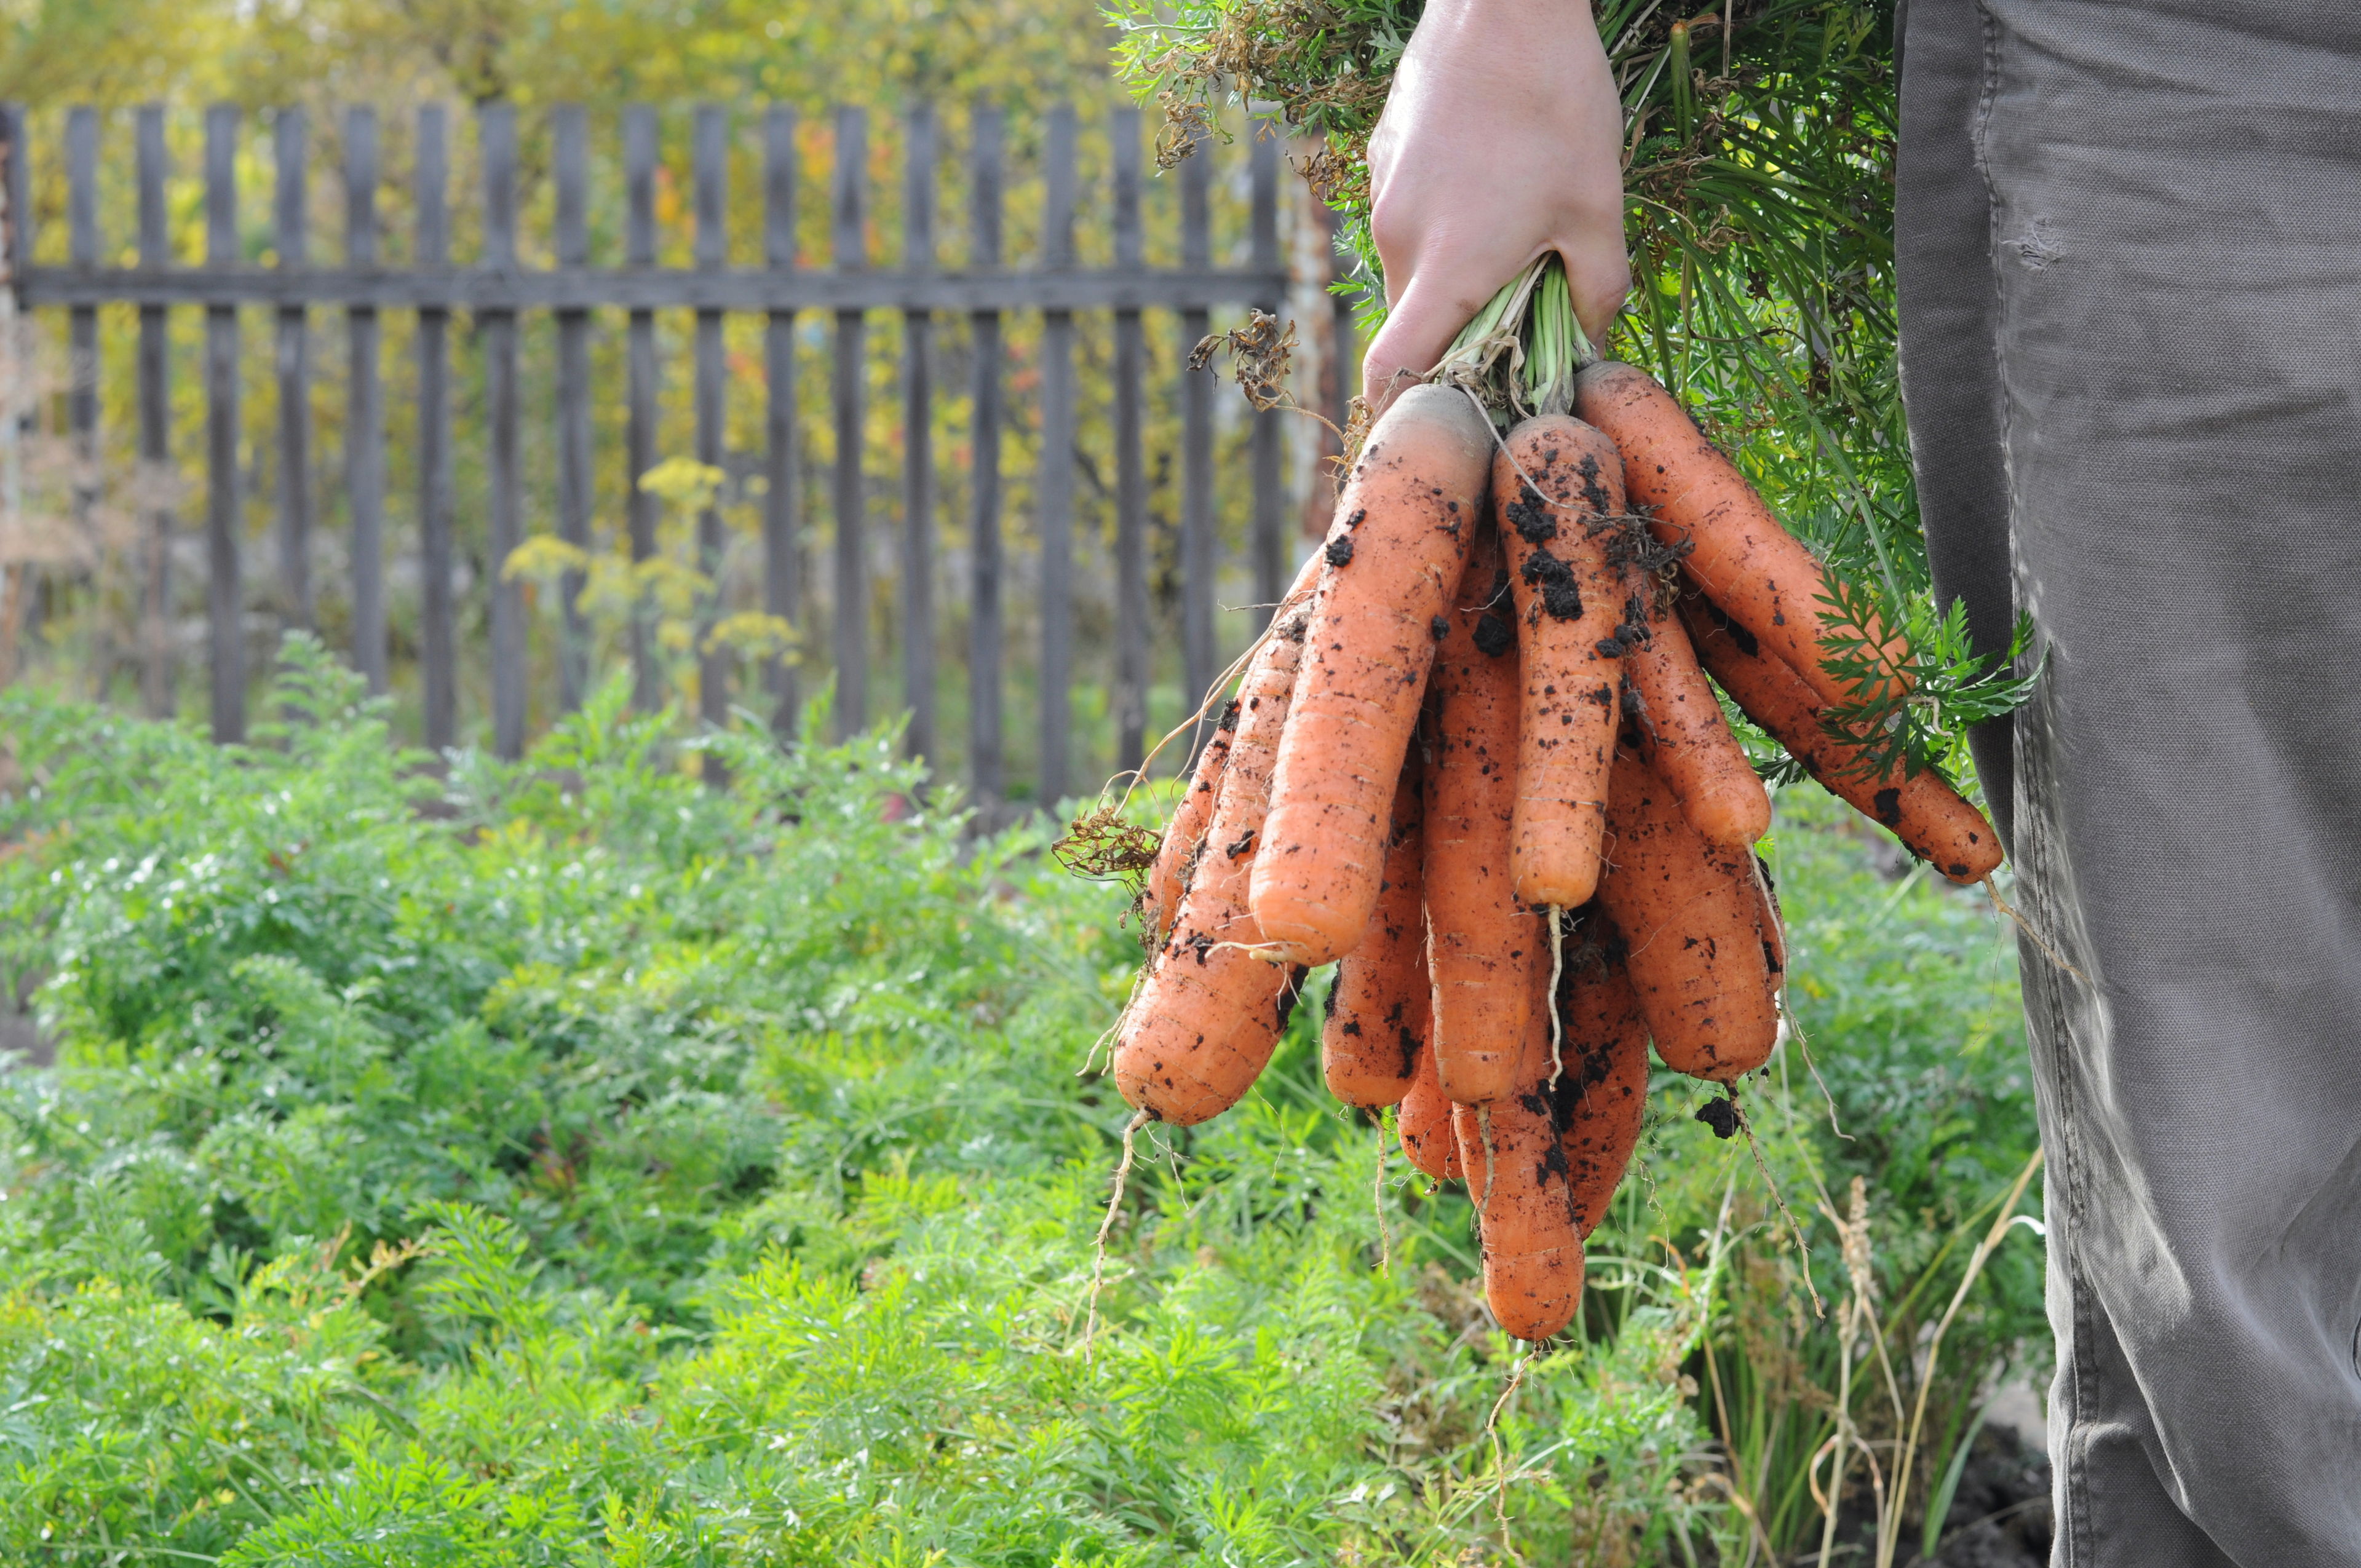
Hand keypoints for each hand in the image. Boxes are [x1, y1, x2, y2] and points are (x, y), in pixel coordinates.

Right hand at [1360, 0, 1629, 410]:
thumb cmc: (1554, 102)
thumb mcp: (1599, 206)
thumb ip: (1597, 289)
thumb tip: (1591, 339)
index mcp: (1447, 268)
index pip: (1392, 371)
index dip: (1404, 412)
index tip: (1438, 424)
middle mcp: (1399, 238)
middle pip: (1414, 322)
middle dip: (1459, 335)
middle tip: (1521, 319)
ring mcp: (1384, 194)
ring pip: (1415, 266)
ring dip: (1456, 274)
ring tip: (1516, 232)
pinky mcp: (1384, 156)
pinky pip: (1411, 216)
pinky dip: (1445, 225)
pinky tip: (1493, 178)